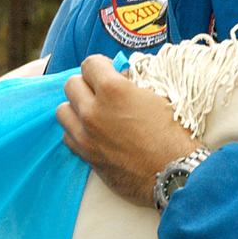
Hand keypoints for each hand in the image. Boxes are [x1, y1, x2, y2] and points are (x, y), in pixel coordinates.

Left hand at [57, 54, 200, 206]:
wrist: (173, 175)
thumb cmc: (172, 134)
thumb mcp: (157, 97)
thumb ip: (131, 82)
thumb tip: (118, 75)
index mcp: (112, 90)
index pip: (90, 63)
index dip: (101, 65)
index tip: (109, 72)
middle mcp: (92, 110)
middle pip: (71, 84)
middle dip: (86, 84)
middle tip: (101, 92)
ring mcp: (85, 134)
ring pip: (63, 110)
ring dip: (76, 108)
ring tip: (93, 112)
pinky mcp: (84, 155)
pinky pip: (68, 135)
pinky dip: (76, 131)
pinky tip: (92, 132)